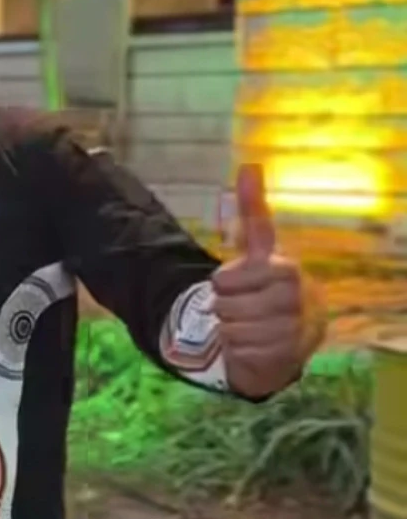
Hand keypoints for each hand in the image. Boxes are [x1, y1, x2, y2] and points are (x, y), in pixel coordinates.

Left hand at [210, 164, 324, 398]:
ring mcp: (294, 326)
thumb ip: (253, 211)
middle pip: (222, 301)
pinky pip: (239, 348)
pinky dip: (238, 347)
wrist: (288, 336)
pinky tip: (255, 342)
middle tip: (242, 305)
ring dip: (230, 326)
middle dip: (223, 305)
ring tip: (249, 323)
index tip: (240, 278)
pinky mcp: (288, 353)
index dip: (223, 281)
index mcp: (285, 268)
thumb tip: (250, 165)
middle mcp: (295, 295)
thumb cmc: (265, 288)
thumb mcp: (256, 251)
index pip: (226, 277)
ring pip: (229, 326)